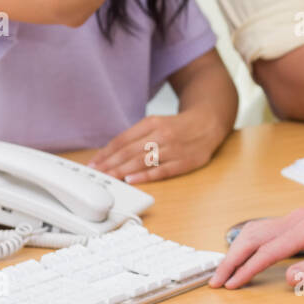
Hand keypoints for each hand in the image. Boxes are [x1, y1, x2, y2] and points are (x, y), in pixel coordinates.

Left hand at [87, 108, 229, 183]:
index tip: (93, 164)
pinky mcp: (185, 161)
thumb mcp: (156, 123)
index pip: (123, 140)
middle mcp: (162, 134)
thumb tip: (111, 154)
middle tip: (95, 175)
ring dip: (123, 171)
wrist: (210, 122)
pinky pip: (162, 170)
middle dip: (110, 164)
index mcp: (152, 123)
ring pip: (143, 161)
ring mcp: (174, 148)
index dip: (106, 153)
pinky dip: (146, 176)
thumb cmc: (178, 126)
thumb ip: (136, 137)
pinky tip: (132, 180)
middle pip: (130, 151)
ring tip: (108, 179)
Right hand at [208, 203, 303, 289]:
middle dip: (232, 259)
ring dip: (237, 249)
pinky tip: (242, 253)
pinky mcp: (301, 219)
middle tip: (216, 280)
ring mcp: (300, 215)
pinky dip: (250, 241)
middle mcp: (301, 217)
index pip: (269, 250)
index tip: (232, 284)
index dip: (247, 269)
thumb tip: (289, 278)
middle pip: (255, 236)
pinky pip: (268, 228)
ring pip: (258, 229)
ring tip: (224, 270)